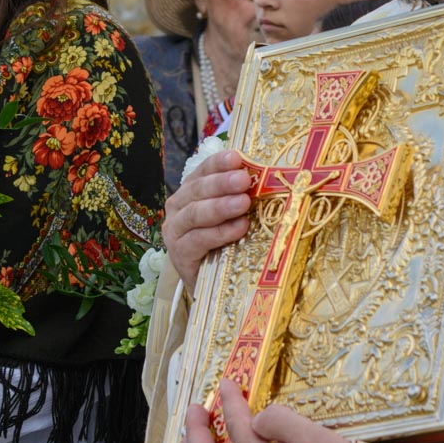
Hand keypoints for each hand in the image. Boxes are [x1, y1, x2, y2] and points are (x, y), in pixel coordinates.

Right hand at [165, 151, 252, 291]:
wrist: (209, 285)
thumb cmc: (223, 244)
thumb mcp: (231, 216)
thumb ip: (239, 197)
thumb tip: (268, 178)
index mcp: (190, 192)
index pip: (202, 171)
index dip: (218, 163)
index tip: (237, 157)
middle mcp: (177, 208)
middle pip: (198, 190)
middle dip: (222, 183)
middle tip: (244, 179)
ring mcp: (175, 232)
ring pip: (196, 213)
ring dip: (221, 206)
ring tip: (244, 202)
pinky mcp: (179, 254)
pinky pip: (198, 239)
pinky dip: (220, 233)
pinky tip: (240, 228)